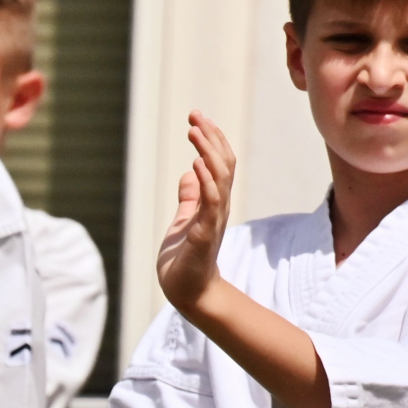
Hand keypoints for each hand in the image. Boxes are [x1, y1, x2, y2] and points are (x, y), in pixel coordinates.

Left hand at [157, 111, 235, 319]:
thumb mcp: (184, 221)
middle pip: (223, 163)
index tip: (197, 118)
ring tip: (194, 131)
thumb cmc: (185, 260)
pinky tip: (195, 164)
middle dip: (210, 137)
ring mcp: (213, 220)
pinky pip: (210, 203)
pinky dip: (205, 182)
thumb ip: (189, 198)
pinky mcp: (204, 234)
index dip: (211, 139)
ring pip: (219, 178)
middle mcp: (219, 207)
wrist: (187, 293)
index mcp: (214, 202)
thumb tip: (188, 174)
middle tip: (195, 114)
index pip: (219, 163)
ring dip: (208, 152)